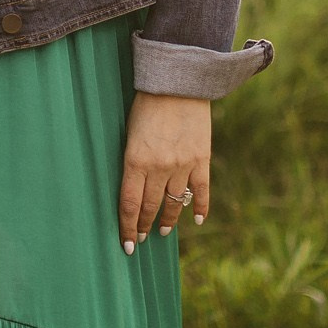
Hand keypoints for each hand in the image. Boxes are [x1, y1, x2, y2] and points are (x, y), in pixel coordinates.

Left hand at [119, 93, 211, 253]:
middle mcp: (158, 168)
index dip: (128, 228)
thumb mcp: (129, 132)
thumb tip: (132, 186)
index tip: (126, 245)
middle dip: (144, 227)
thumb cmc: (146, 104)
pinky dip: (201, 207)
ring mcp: (182, 165)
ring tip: (163, 232)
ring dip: (169, 220)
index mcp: (135, 161)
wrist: (177, 82)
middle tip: (141, 239)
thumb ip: (131, 160)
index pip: (129, 205)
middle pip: (151, 207)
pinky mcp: (201, 159)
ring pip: (175, 203)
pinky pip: (201, 191)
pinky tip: (198, 220)